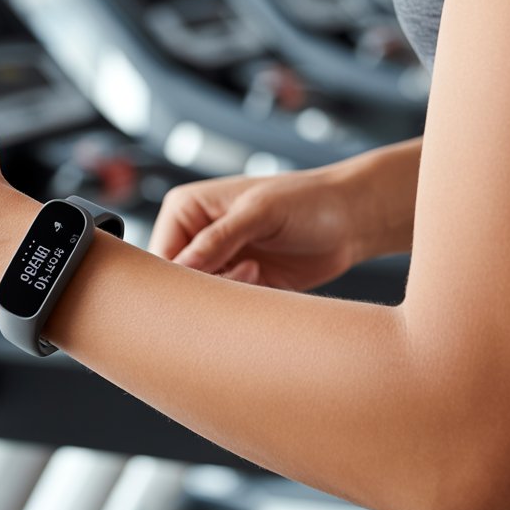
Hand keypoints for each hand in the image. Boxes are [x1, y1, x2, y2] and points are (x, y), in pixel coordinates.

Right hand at [149, 168, 363, 290]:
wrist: (350, 220)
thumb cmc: (306, 201)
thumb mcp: (259, 211)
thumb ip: (218, 238)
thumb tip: (180, 267)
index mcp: (186, 210)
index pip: (159, 255)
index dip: (177, 276)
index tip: (208, 281)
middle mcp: (195, 237)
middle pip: (175, 282)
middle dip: (202, 289)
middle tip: (239, 276)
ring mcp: (217, 262)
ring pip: (199, 299)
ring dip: (225, 294)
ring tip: (255, 271)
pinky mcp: (239, 284)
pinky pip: (224, 308)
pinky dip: (240, 303)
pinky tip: (262, 279)